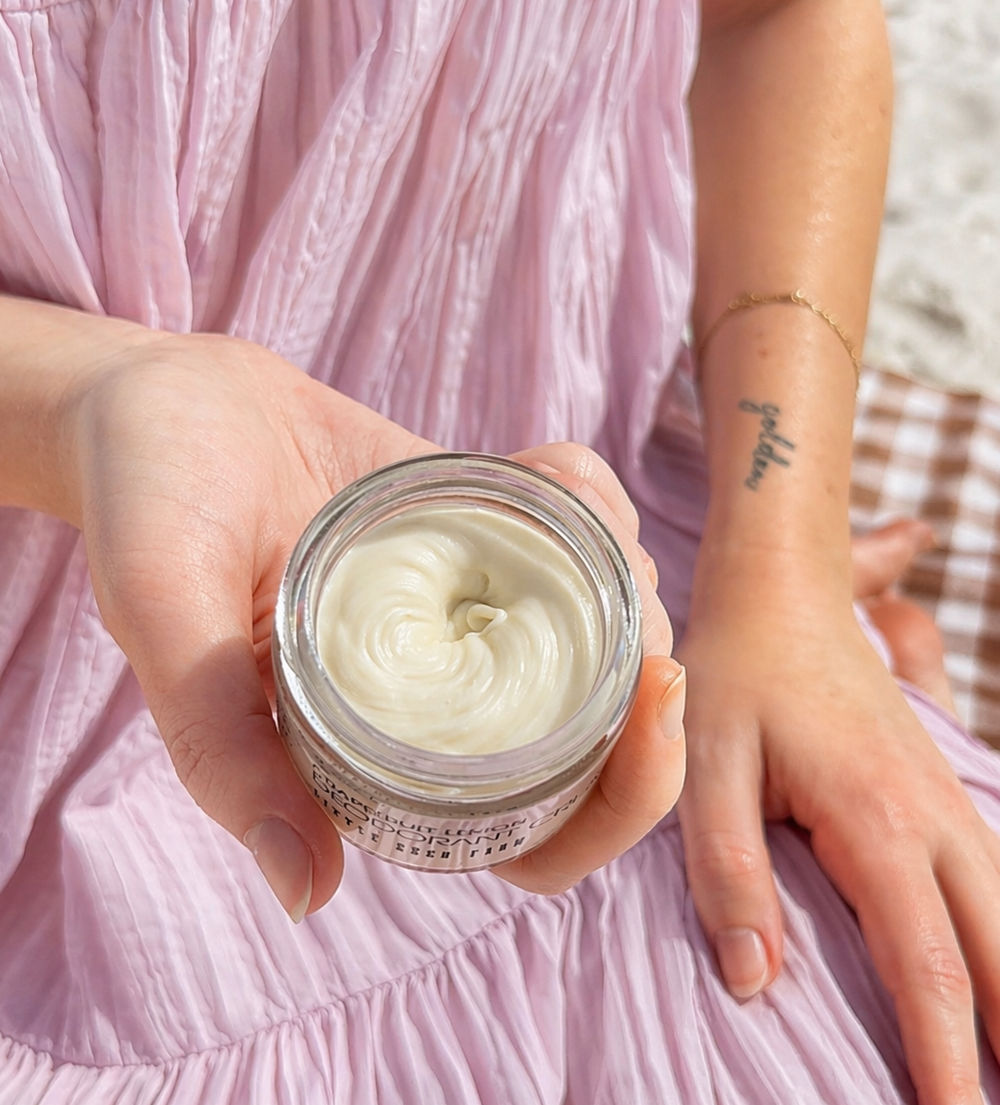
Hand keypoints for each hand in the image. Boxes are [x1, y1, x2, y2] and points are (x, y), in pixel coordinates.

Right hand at [61, 339, 684, 918]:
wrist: (164, 403)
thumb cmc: (147, 502)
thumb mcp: (164, 610)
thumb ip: (217, 743)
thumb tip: (305, 892)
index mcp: (374, 758)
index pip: (531, 837)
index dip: (618, 798)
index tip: (652, 694)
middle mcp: (433, 701)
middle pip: (596, 751)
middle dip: (652, 692)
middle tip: (644, 601)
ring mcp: (462, 617)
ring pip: (601, 639)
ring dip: (627, 578)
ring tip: (574, 499)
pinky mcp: (473, 537)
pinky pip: (571, 539)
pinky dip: (592, 501)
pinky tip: (549, 463)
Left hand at [677, 523, 999, 1104]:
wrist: (780, 591)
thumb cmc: (736, 672)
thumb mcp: (706, 764)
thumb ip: (728, 871)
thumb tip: (754, 981)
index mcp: (875, 819)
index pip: (927, 964)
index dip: (945, 1057)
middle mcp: (931, 815)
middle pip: (999, 951)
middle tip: (988, 1104)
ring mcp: (943, 798)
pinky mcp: (934, 788)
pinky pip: (994, 876)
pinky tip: (996, 965)